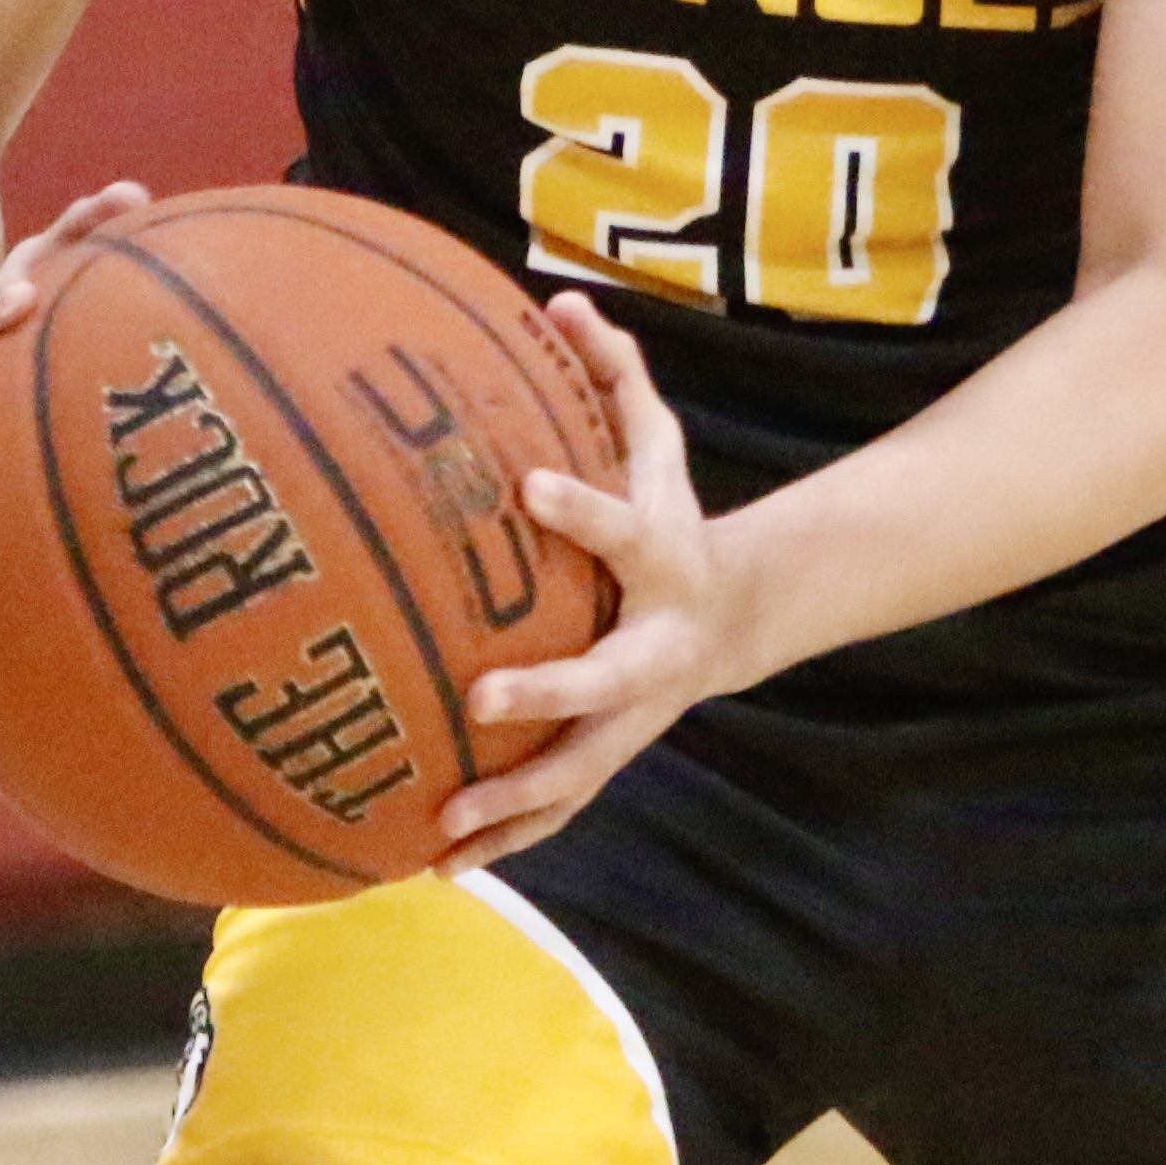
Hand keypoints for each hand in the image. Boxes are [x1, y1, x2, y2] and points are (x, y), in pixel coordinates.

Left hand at [434, 294, 744, 862]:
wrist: (734, 620)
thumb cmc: (670, 516)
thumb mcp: (656, 444)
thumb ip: (613, 376)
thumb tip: (559, 298)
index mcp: (664, 561)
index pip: (624, 530)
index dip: (582, 510)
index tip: (529, 485)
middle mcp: (655, 649)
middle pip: (606, 681)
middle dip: (549, 694)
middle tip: (480, 699)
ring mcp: (635, 715)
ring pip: (578, 769)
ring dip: (514, 803)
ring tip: (442, 825)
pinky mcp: (609, 754)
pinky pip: (555, 806)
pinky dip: (503, 839)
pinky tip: (431, 866)